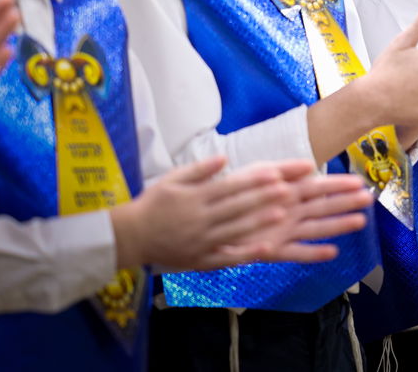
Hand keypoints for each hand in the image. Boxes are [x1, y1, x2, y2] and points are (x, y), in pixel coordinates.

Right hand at [110, 157, 294, 270]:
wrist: (129, 238)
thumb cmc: (152, 205)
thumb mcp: (171, 181)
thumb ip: (199, 170)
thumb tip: (224, 157)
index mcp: (194, 198)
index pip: (229, 187)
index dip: (253, 181)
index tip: (274, 174)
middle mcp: (199, 219)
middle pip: (236, 208)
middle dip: (262, 198)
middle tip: (287, 190)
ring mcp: (201, 241)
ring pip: (234, 231)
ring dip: (259, 223)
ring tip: (281, 214)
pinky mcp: (200, 259)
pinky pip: (226, 257)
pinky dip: (246, 254)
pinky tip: (266, 249)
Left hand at [219, 161, 373, 264]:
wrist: (206, 218)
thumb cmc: (233, 193)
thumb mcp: (256, 173)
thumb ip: (282, 169)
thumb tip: (310, 165)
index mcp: (287, 191)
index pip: (319, 186)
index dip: (339, 184)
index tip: (360, 182)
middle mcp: (290, 212)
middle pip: (323, 207)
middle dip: (345, 203)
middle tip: (368, 200)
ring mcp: (283, 231)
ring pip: (315, 227)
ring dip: (337, 225)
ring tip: (360, 222)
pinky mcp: (271, 250)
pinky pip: (295, 253)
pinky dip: (313, 254)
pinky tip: (332, 253)